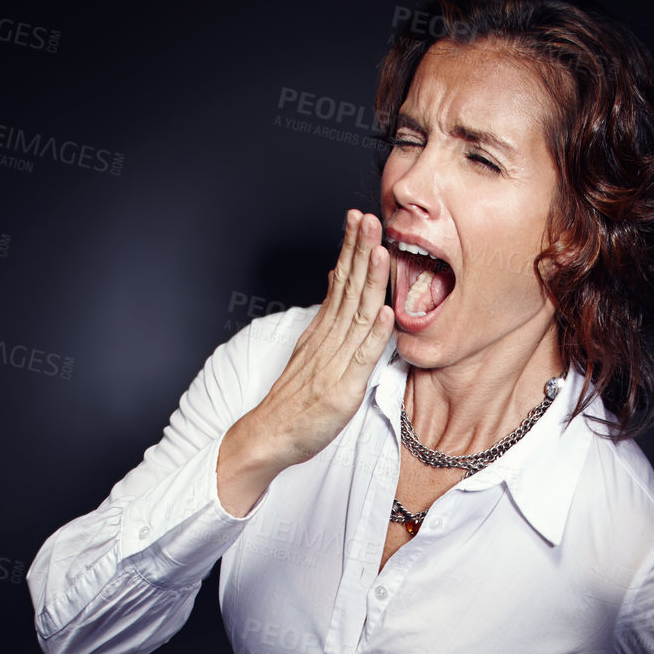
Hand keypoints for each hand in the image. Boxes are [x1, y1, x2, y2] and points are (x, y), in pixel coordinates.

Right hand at [216, 210, 393, 513]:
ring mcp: (335, 363)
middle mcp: (328, 341)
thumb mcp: (309, 351)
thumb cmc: (294, 402)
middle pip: (348, 289)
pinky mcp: (342, 388)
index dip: (351, 249)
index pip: (340, 282)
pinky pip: (361, 357)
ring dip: (370, 281)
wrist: (268, 436)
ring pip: (356, 314)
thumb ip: (326, 319)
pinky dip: (375, 334)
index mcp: (322, 331)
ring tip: (380, 249)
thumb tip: (336, 282)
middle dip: (359, 250)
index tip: (360, 219)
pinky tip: (385, 311)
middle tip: (370, 217)